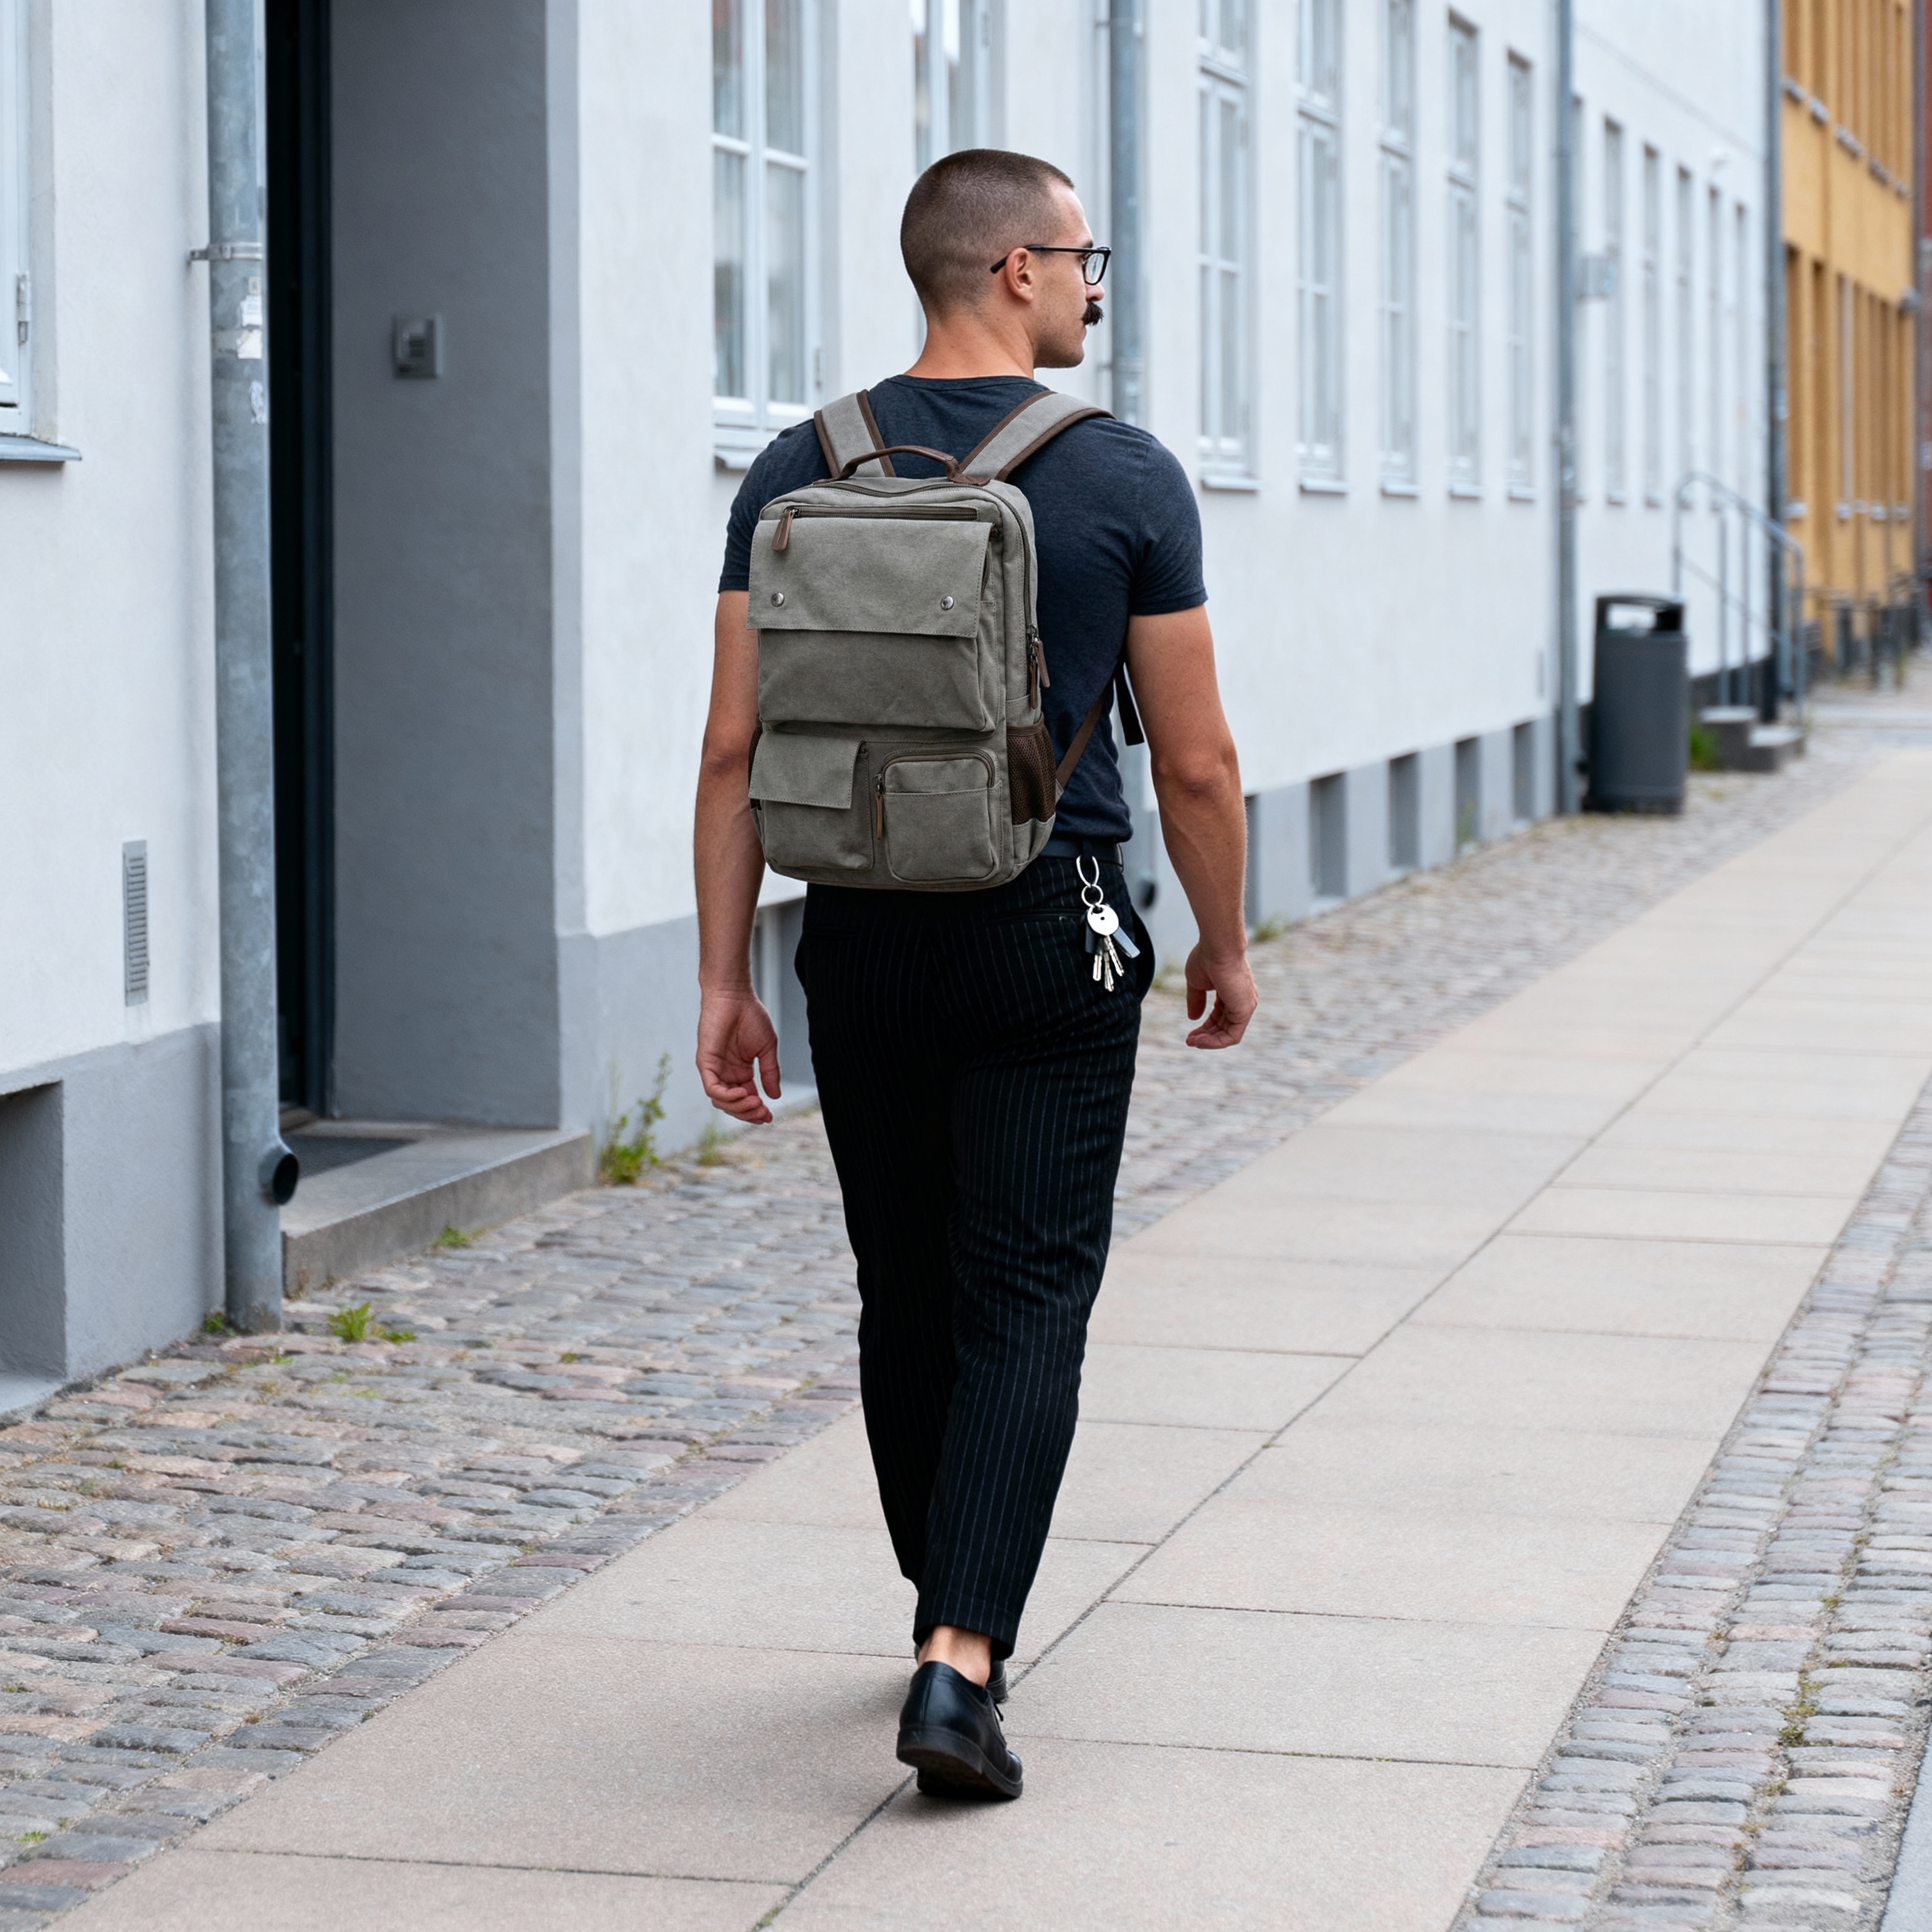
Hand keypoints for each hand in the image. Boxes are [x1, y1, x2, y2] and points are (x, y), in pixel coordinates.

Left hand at [697, 989, 780, 1122]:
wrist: (735, 996)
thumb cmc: (750, 1016)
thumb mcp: (767, 1049)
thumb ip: (770, 1073)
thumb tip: (775, 1096)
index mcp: (740, 1071)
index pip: (745, 1099)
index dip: (756, 1111)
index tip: (770, 1117)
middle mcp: (725, 1073)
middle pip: (732, 1105)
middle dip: (748, 1113)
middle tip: (763, 1113)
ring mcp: (714, 1069)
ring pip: (721, 1101)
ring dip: (738, 1107)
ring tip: (755, 1103)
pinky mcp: (706, 1063)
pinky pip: (712, 1088)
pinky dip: (726, 1096)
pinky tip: (743, 1094)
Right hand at [1183, 943, 1256, 1049]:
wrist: (1218, 947)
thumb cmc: (1207, 958)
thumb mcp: (1197, 983)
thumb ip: (1196, 1000)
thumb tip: (1192, 1018)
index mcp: (1232, 991)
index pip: (1220, 1015)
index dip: (1205, 1025)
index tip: (1190, 1033)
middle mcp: (1242, 1000)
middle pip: (1224, 1026)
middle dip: (1206, 1036)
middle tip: (1189, 1041)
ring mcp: (1245, 1005)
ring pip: (1229, 1034)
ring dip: (1209, 1041)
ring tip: (1192, 1042)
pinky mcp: (1244, 1010)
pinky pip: (1232, 1036)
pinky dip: (1216, 1042)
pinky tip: (1200, 1041)